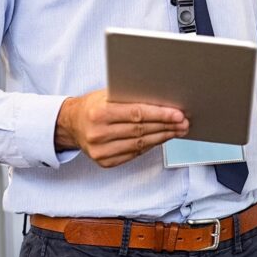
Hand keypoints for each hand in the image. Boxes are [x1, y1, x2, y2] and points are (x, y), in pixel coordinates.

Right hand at [54, 89, 188, 167]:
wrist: (72, 123)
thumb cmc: (94, 105)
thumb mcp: (108, 94)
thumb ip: (131, 96)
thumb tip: (162, 99)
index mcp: (99, 113)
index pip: (137, 114)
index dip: (160, 115)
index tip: (178, 114)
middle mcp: (98, 134)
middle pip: (141, 130)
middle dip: (166, 126)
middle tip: (184, 122)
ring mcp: (100, 151)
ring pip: (140, 144)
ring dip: (163, 137)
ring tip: (178, 130)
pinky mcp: (104, 162)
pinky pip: (134, 153)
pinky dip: (150, 146)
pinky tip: (161, 138)